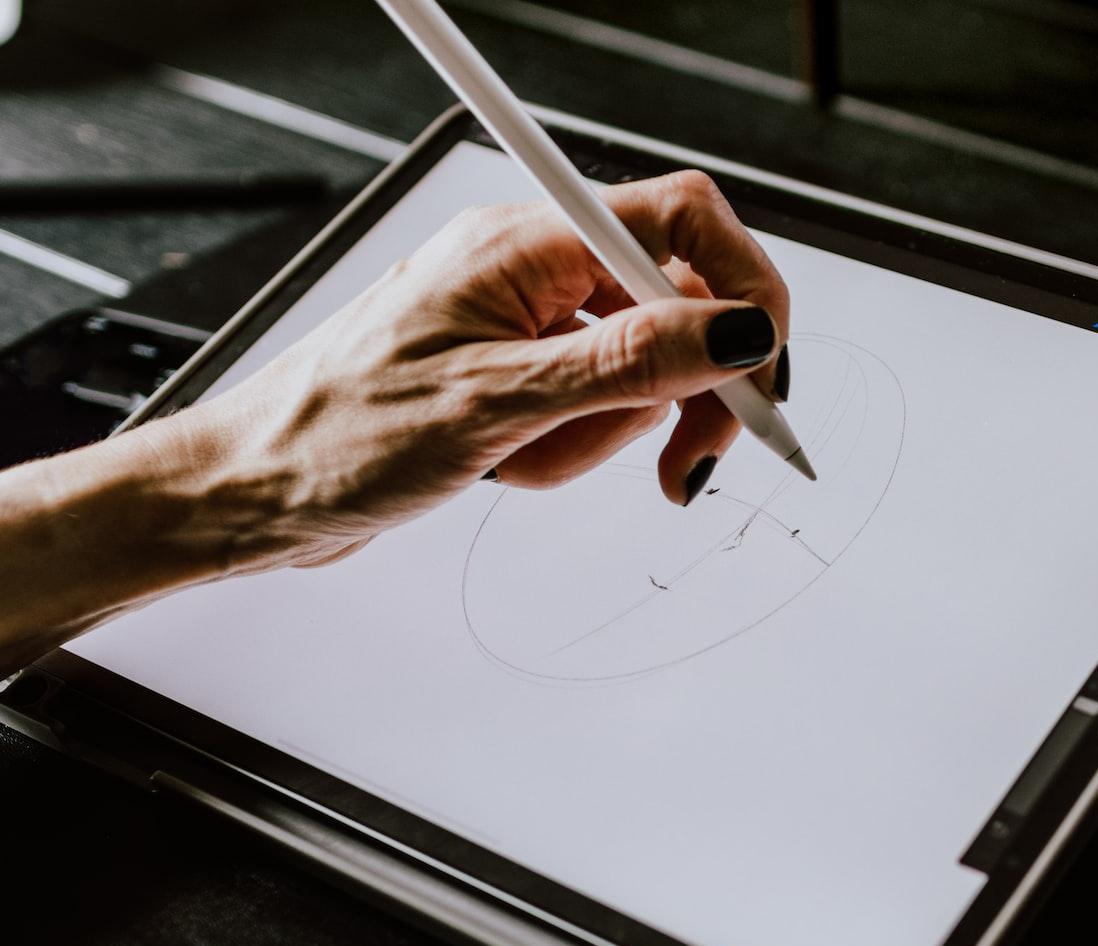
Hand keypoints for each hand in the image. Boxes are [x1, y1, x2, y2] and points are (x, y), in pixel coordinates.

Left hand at [196, 169, 790, 569]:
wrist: (259, 492)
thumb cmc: (338, 434)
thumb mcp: (497, 404)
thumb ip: (627, 365)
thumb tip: (732, 333)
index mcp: (524, 245)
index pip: (681, 226)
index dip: (743, 291)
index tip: (762, 372)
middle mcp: (532, 270)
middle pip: (675, 304)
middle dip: (685, 390)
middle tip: (690, 462)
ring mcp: (527, 323)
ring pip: (640, 368)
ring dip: (607, 435)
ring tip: (529, 460)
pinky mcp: (519, 373)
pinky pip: (597, 405)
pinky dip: (577, 448)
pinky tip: (515, 464)